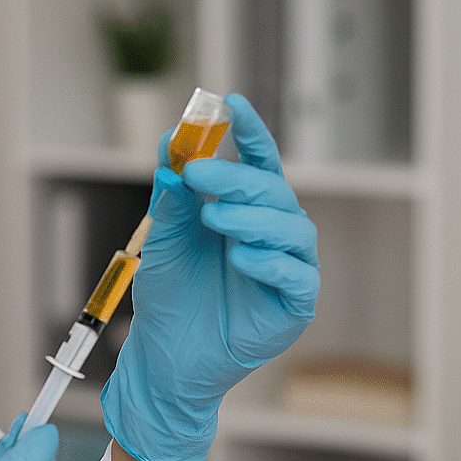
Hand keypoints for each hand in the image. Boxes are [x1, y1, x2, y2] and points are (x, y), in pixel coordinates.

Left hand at [102, 93, 318, 460]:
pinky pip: (297, 277)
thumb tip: (171, 147)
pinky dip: (271, 263)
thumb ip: (172, 199)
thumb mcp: (164, 241)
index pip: (257, 162)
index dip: (249, 132)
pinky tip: (241, 258)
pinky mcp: (294, 306)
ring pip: (292, 229)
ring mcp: (288, 268)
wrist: (166, 357)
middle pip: (272, 191)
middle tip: (199, 173)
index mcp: (245, 210)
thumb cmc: (170, 297)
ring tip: (215, 218)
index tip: (231, 103)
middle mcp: (272, 233)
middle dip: (236, 177)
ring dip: (254, 218)